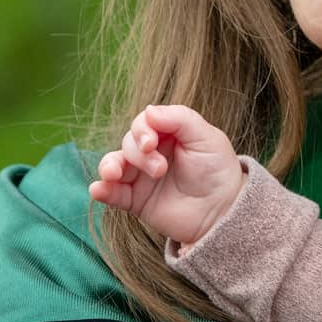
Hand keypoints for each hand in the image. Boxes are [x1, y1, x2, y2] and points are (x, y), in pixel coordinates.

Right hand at [87, 103, 245, 247]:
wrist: (223, 210)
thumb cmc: (218, 170)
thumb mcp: (206, 138)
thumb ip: (179, 119)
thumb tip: (148, 110)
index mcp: (168, 133)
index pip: (142, 123)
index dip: (141, 130)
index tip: (151, 143)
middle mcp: (151, 152)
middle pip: (128, 143)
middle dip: (139, 154)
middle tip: (160, 170)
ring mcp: (141, 176)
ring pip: (113, 164)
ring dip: (110, 166)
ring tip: (113, 174)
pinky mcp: (135, 200)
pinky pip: (112, 193)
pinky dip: (101, 190)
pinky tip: (98, 190)